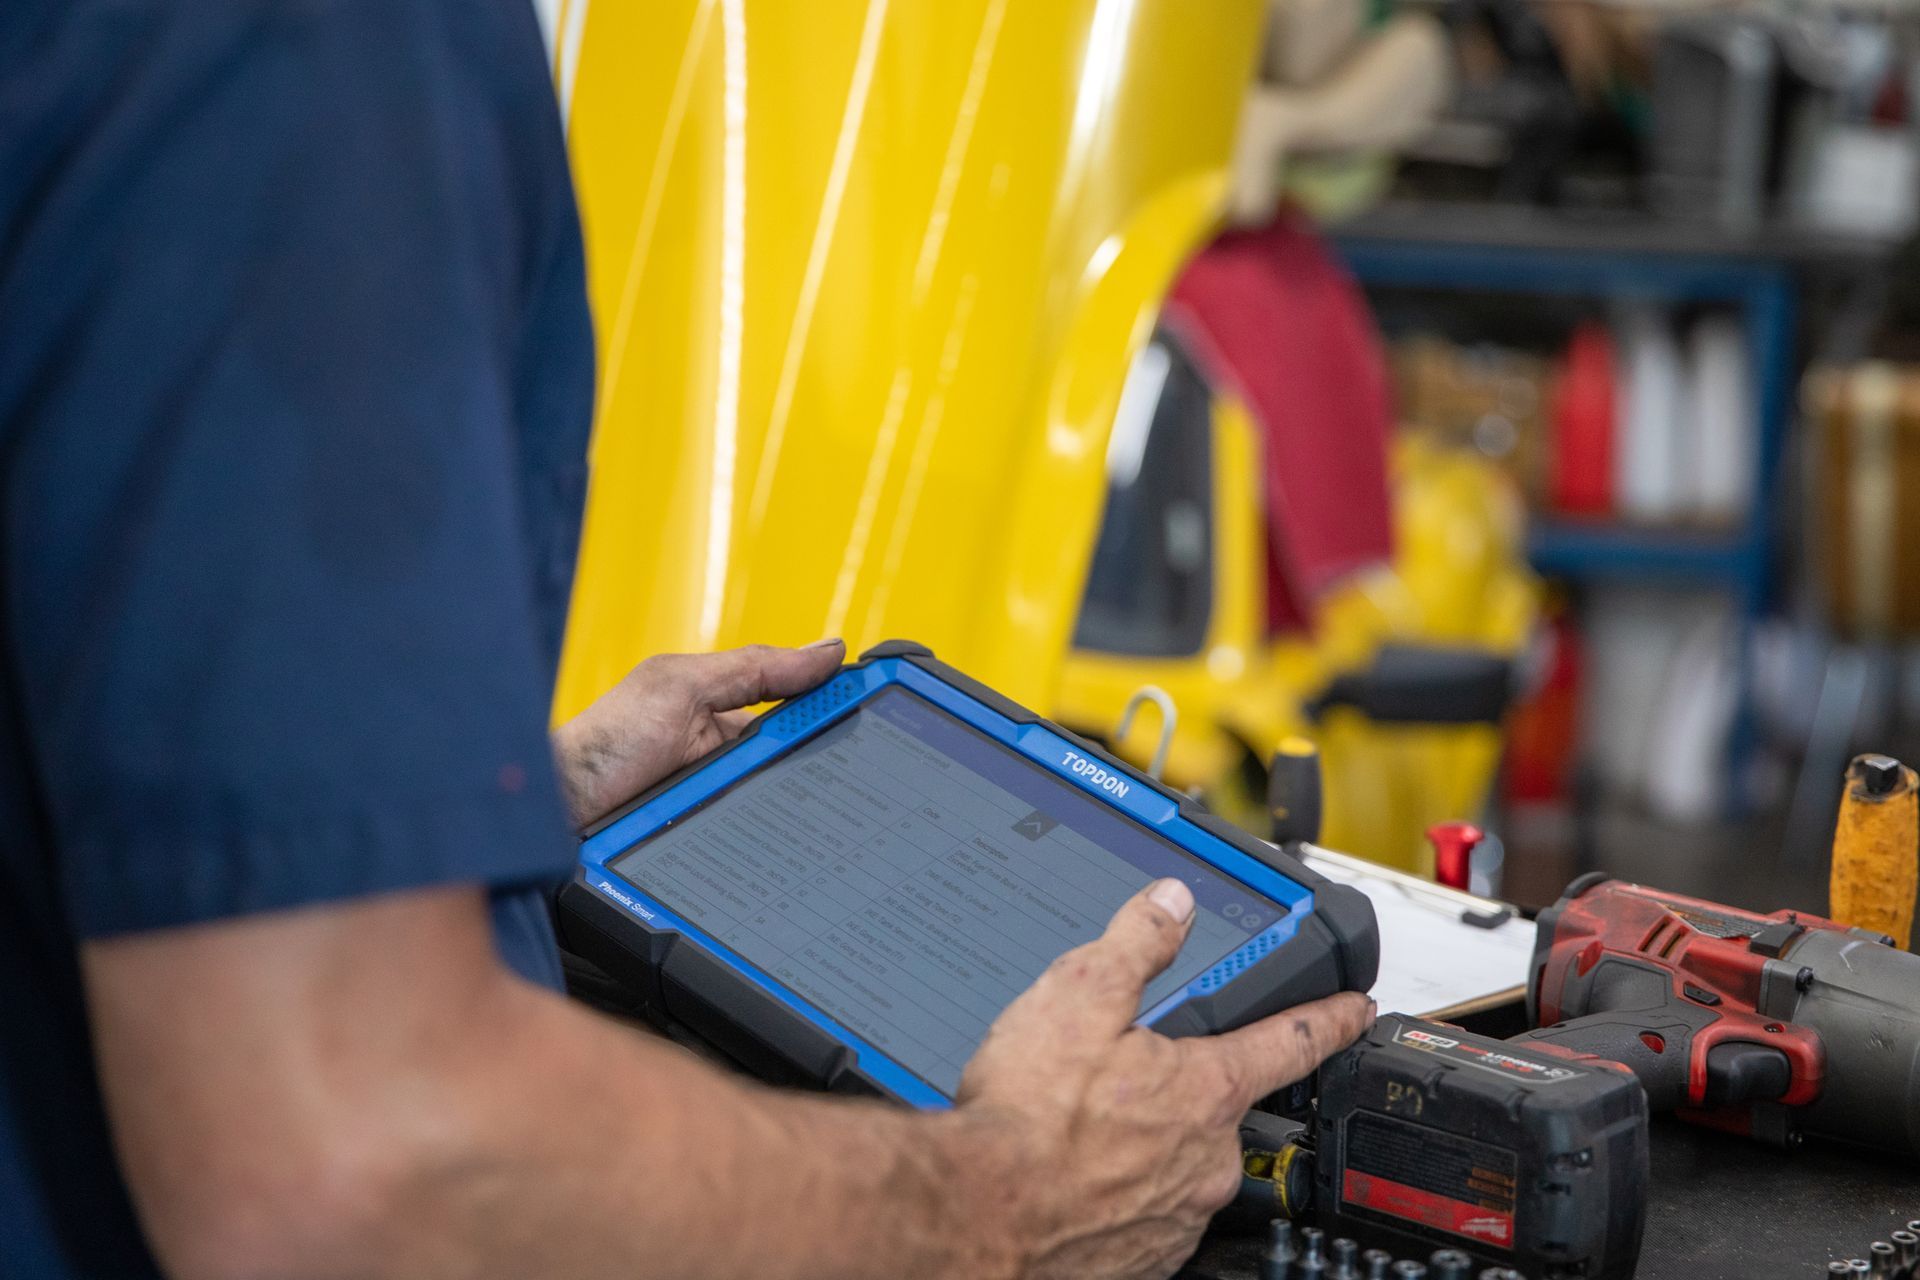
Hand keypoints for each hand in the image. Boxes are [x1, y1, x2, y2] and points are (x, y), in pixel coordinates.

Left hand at [551, 640, 846, 825]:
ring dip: (810, 813)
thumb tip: (829, 650)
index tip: (887, 709)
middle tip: (871, 771)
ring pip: (791, 811)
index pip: (802, 708)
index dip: (841, 710)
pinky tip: (798, 851)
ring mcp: (726, 804)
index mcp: (729, 710)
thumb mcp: (682, 687)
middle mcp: (732, 759)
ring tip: (838, 817)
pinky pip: (765, 848)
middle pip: (805, 763)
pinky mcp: (720, 846)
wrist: (556, 813)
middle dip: (834, 767)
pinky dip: (782, 850)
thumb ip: (754, 668)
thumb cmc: (605, 742)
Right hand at [954, 880, 1373, 1279]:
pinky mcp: (1144, 1258)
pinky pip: (1144, 1214)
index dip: (1330, 1018)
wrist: (979, 1219)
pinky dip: (1115, 1193)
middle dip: (1179, 1090)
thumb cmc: (1026, 1120)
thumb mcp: (1078, 995)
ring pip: (1176, 1163)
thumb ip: (1135, 942)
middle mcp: (1207, 1159)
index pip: (1292, 1041)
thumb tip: (1172, 902)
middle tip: (1123, 1079)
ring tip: (1079, 1128)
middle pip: (1216, 1107)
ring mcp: (1178, 1215)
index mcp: (1205, 1089)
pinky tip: (1070, 1176)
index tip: (1356, 1009)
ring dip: (1141, 1145)